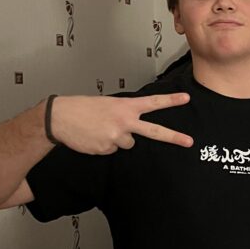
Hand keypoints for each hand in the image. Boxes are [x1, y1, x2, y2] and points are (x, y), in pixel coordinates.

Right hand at [50, 93, 192, 153]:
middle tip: (190, 142)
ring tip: (100, 129)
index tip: (186, 98)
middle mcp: (124, 122)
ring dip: (117, 139)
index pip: (152, 103)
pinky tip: (93, 137)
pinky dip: (105, 145)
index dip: (170, 100)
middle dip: (173, 137)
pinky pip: (112, 150)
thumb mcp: (108, 104)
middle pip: (154, 131)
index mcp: (125, 106)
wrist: (59, 118)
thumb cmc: (83, 108)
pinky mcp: (106, 148)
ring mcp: (116, 136)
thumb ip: (124, 113)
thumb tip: (133, 129)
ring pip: (127, 143)